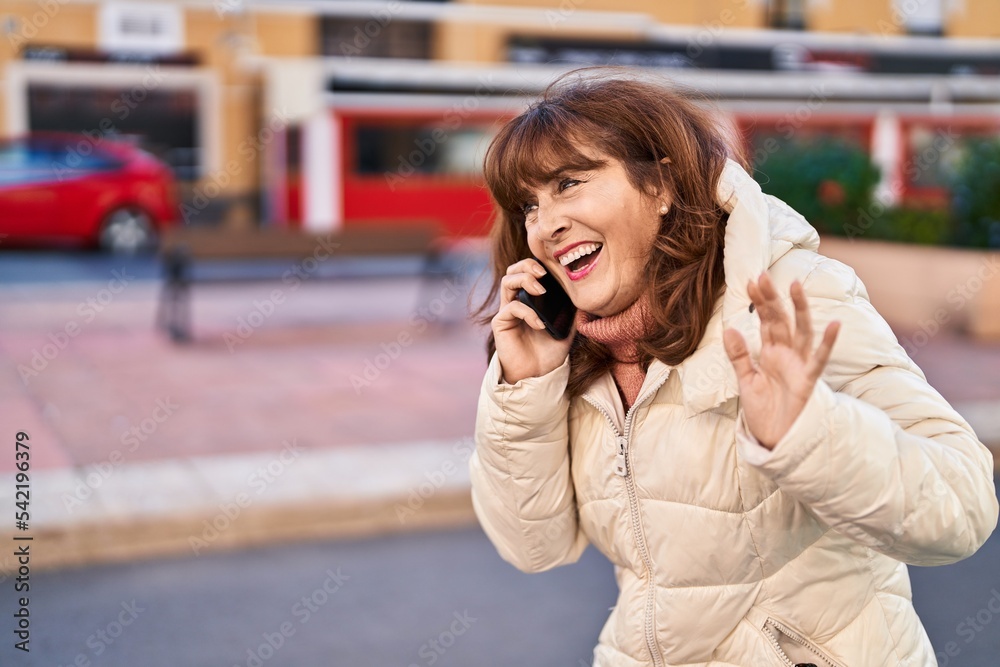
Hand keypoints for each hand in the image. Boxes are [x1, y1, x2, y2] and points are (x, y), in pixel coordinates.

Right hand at [492, 258, 575, 383]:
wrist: (538, 375)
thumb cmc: (549, 353)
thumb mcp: (567, 330)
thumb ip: (573, 313)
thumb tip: (586, 298)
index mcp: (530, 300)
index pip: (527, 272)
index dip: (536, 264)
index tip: (554, 268)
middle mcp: (516, 302)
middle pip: (512, 271)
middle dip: (526, 266)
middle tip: (543, 273)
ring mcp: (507, 312)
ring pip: (507, 282)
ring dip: (525, 280)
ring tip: (541, 291)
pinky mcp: (501, 324)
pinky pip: (512, 308)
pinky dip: (528, 312)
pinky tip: (539, 324)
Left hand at [722, 271, 839, 449]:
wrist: (773, 440)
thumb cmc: (764, 411)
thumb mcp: (746, 380)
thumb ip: (739, 355)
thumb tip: (730, 328)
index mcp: (771, 353)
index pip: (765, 322)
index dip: (759, 302)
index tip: (751, 281)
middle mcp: (787, 355)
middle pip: (780, 321)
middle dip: (772, 300)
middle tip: (763, 275)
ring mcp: (799, 366)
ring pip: (801, 332)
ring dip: (799, 310)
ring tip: (795, 286)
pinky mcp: (808, 382)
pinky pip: (819, 360)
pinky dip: (827, 343)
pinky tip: (834, 324)